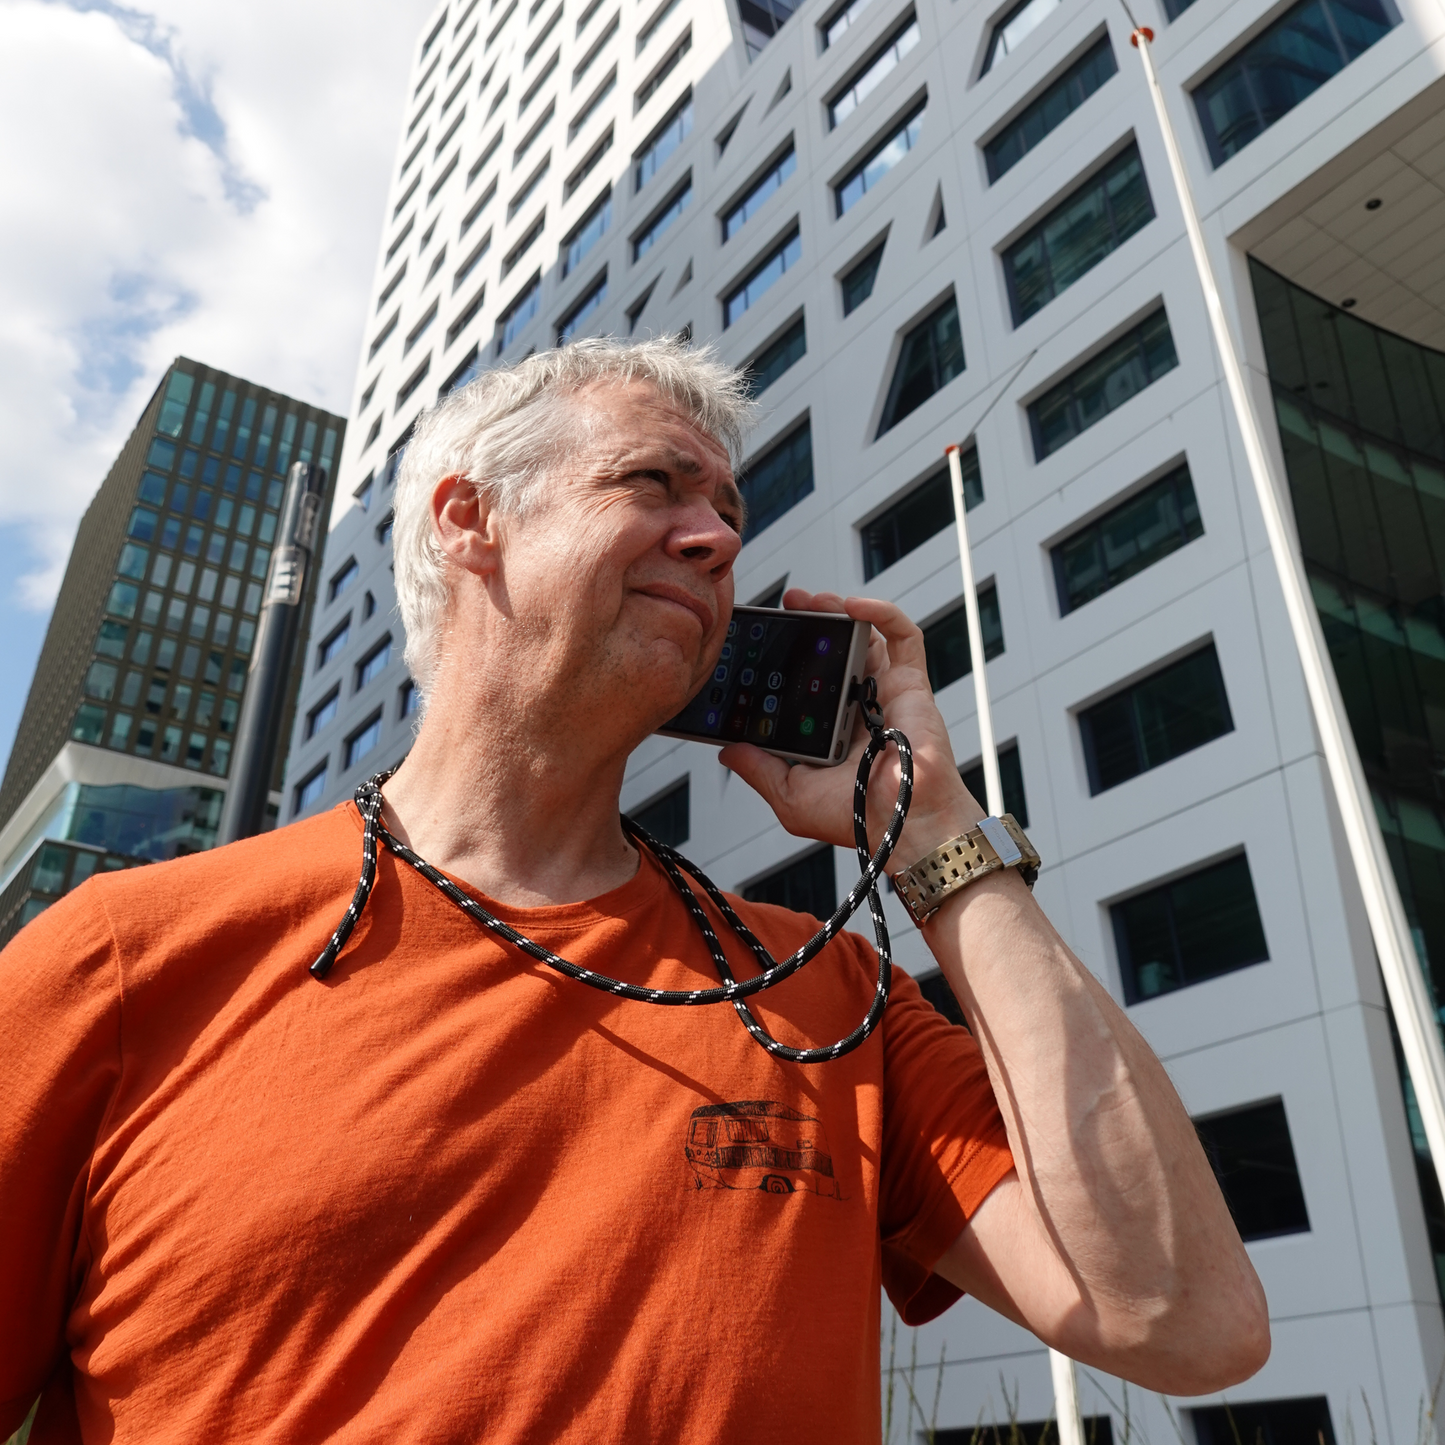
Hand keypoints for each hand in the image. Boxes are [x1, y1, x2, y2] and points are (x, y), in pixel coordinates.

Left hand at [719, 590, 984, 864]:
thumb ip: (758, 769)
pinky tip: (854, 605)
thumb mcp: (790, 796)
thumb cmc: (858, 818)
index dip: (785, 658)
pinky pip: (903, 637)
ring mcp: (885, 692)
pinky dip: (881, 613)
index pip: (806, 682)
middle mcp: (858, 707)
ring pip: (864, 635)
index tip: (759, 642)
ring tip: (810, 599)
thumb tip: (726, 750)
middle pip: (833, 651)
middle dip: (810, 623)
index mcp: (831, 730)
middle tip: (786, 608)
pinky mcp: (911, 684)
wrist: (905, 825)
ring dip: (837, 609)